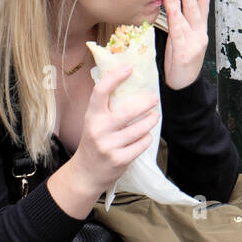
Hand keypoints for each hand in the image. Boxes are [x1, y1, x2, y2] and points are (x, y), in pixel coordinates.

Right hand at [72, 64, 160, 192]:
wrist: (86, 173)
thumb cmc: (94, 142)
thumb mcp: (93, 123)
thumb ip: (106, 107)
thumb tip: (128, 83)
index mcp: (92, 117)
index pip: (100, 91)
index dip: (115, 77)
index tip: (129, 68)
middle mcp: (99, 130)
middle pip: (128, 111)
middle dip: (146, 103)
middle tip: (154, 98)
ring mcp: (109, 146)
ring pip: (139, 129)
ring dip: (151, 121)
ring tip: (155, 116)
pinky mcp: (120, 160)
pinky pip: (142, 144)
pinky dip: (147, 138)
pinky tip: (146, 135)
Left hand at [163, 0, 210, 90]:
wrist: (183, 87)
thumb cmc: (180, 65)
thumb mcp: (181, 42)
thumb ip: (178, 24)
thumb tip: (173, 3)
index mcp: (199, 31)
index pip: (203, 5)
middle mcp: (199, 34)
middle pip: (198, 7)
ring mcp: (192, 42)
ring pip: (189, 15)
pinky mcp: (183, 50)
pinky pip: (178, 29)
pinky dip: (175, 15)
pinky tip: (171, 3)